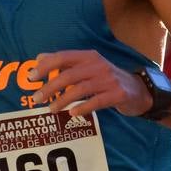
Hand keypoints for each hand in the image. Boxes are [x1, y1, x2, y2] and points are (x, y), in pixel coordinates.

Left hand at [28, 49, 149, 117]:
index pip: (63, 57)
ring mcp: (108, 79)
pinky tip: (72, 114)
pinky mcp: (117, 94)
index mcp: (88, 56)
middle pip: (69, 75)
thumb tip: (39, 58)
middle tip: (37, 99)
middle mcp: (98, 65)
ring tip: (51, 109)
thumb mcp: (87, 66)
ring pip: (80, 89)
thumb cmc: (106, 78)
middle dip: (50, 87)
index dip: (45, 66)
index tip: (31, 77)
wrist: (138, 90)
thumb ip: (64, 62)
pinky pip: (96, 101)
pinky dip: (82, 107)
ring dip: (63, 100)